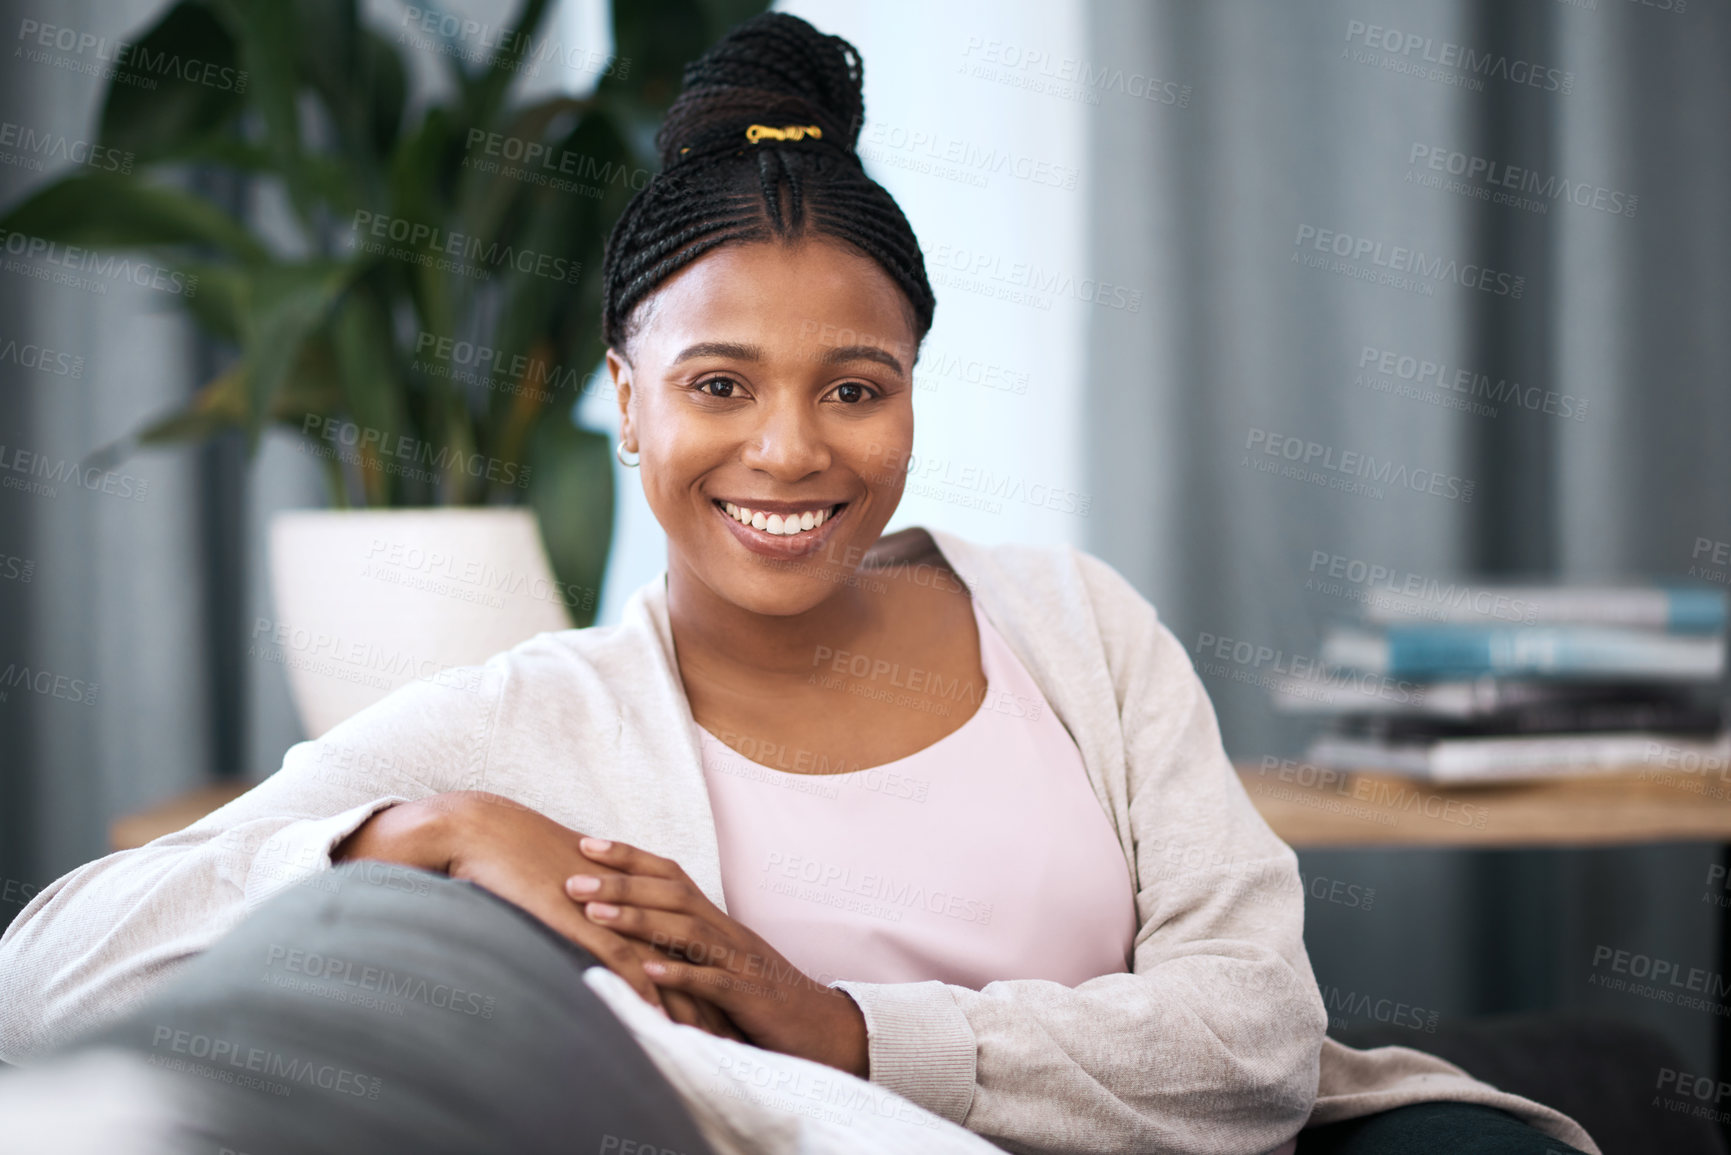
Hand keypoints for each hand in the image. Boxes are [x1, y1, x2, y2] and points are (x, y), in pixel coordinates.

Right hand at [334, 792, 738, 1036]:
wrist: (490, 833)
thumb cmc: (522, 859)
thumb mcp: (568, 886)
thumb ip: (590, 908)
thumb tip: (598, 929)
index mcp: (632, 896)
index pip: (679, 942)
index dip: (704, 978)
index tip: (728, 1012)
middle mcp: (632, 903)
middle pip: (684, 957)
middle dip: (711, 1000)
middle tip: (739, 1037)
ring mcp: (612, 911)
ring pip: (664, 965)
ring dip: (689, 1005)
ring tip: (714, 1042)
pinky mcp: (587, 920)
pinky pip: (624, 959)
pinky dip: (646, 990)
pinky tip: (662, 1020)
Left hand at [565, 837, 869, 1077]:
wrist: (823, 1030)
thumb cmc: (763, 1001)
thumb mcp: (719, 967)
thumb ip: (683, 949)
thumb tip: (632, 937)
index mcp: (717, 923)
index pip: (671, 876)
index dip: (630, 858)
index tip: (586, 844)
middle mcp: (727, 934)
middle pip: (672, 895)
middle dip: (620, 884)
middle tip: (571, 877)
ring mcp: (739, 964)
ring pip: (686, 932)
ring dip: (638, 921)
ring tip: (594, 914)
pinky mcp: (749, 999)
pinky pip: (713, 983)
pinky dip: (680, 976)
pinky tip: (649, 972)